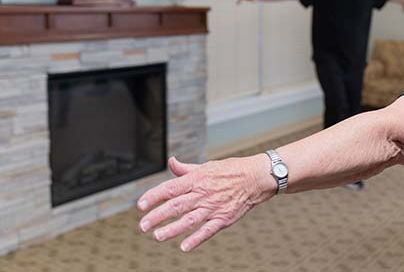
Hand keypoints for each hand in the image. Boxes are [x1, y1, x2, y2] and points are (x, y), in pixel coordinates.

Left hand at [137, 155, 271, 251]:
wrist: (255, 177)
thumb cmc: (231, 171)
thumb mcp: (206, 166)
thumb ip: (186, 169)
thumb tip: (171, 162)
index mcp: (197, 179)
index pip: (170, 188)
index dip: (153, 196)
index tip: (140, 205)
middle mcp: (203, 193)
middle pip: (176, 206)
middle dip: (157, 216)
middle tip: (143, 225)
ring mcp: (213, 207)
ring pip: (189, 220)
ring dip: (172, 229)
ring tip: (157, 236)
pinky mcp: (224, 218)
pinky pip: (208, 230)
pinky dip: (196, 239)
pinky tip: (184, 246)